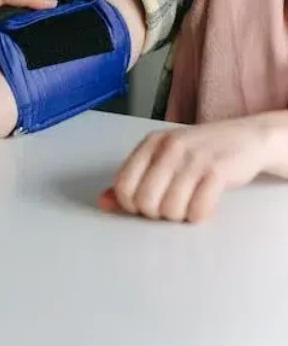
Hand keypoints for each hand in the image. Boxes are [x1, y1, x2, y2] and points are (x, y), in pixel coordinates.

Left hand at [98, 114, 287, 223]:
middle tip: (169, 205)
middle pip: (144, 202)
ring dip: (178, 216)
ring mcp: (193, 158)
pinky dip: (198, 216)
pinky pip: (197, 210)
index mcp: (150, 144)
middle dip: (155, 213)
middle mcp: (168, 148)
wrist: (247, 137)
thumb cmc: (199, 153)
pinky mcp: (218, 171)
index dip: (131, 205)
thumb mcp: (162, 158)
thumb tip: (104, 203)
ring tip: (187, 203)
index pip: (123, 185)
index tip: (145, 205)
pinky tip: (202, 205)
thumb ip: (133, 179)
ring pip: (169, 209)